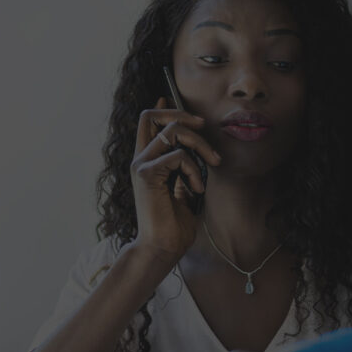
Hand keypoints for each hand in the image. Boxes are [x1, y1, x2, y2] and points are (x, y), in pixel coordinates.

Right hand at [132, 97, 220, 261]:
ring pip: (172, 130)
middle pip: (152, 115)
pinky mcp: (147, 175)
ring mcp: (141, 165)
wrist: (162, 248)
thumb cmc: (174, 224)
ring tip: (211, 163)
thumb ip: (183, 167)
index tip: (179, 103)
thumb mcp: (182, 188)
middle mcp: (140, 159)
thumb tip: (193, 150)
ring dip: (199, 143)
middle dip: (182, 114)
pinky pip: (178, 155)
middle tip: (204, 128)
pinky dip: (193, 169)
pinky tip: (195, 188)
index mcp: (147, 161)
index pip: (148, 121)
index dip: (165, 107)